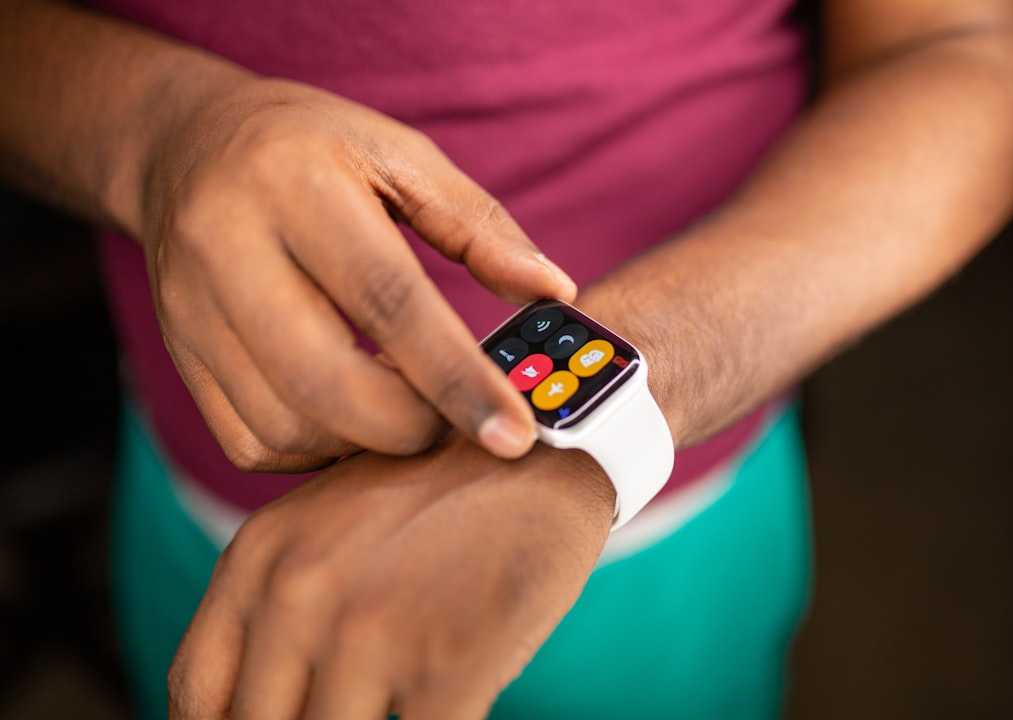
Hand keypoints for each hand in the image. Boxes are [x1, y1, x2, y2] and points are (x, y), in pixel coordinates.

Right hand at [141, 75, 575, 471]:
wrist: (187, 147)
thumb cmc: (313, 149)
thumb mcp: (400, 156)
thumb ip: (478, 225)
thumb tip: (552, 291)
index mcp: (294, 186)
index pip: (387, 300)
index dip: (457, 377)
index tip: (515, 433)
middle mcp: (225, 250)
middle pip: (326, 381)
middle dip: (413, 427)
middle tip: (464, 425)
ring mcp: (189, 311)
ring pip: (286, 426)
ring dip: (366, 444)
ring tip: (412, 411)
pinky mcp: (180, 356)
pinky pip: (252, 441)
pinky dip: (318, 450)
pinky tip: (354, 415)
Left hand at [166, 437, 614, 718]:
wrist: (544, 448)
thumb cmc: (439, 495)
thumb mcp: (328, 525)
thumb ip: (281, 602)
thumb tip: (261, 702)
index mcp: (258, 559)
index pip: (197, 695)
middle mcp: (298, 593)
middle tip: (350, 709)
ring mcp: (372, 628)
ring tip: (399, 704)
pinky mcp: (449, 658)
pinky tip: (447, 712)